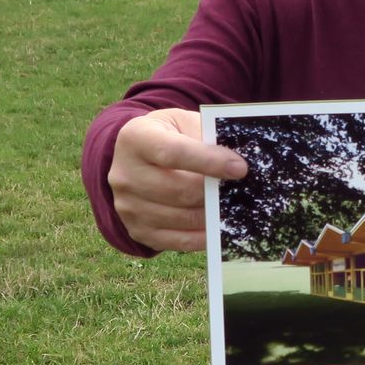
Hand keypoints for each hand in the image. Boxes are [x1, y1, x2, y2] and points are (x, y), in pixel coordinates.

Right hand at [107, 108, 246, 251]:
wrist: (136, 157)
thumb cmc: (169, 136)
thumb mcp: (183, 124)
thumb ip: (207, 139)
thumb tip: (237, 165)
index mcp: (135, 139)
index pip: (172, 153)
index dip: (208, 162)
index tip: (240, 168)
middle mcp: (124, 175)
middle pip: (177, 190)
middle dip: (213, 193)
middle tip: (240, 191)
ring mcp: (127, 206)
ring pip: (180, 218)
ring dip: (211, 215)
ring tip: (231, 208)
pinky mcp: (136, 230)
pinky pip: (177, 241)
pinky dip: (202, 236)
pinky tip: (218, 226)